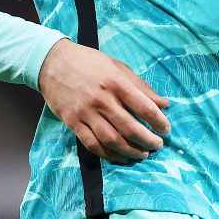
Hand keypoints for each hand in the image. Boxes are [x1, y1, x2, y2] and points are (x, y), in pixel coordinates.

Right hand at [37, 38, 171, 164]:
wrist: (52, 62)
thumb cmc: (89, 62)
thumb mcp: (117, 66)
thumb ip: (141, 86)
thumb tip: (164, 104)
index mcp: (116, 81)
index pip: (143, 106)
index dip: (158, 121)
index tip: (166, 129)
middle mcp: (101, 99)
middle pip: (129, 127)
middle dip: (148, 140)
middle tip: (157, 145)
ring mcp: (86, 112)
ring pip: (112, 140)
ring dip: (130, 151)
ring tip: (142, 154)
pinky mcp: (73, 122)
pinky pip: (93, 144)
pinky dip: (109, 154)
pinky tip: (120, 157)